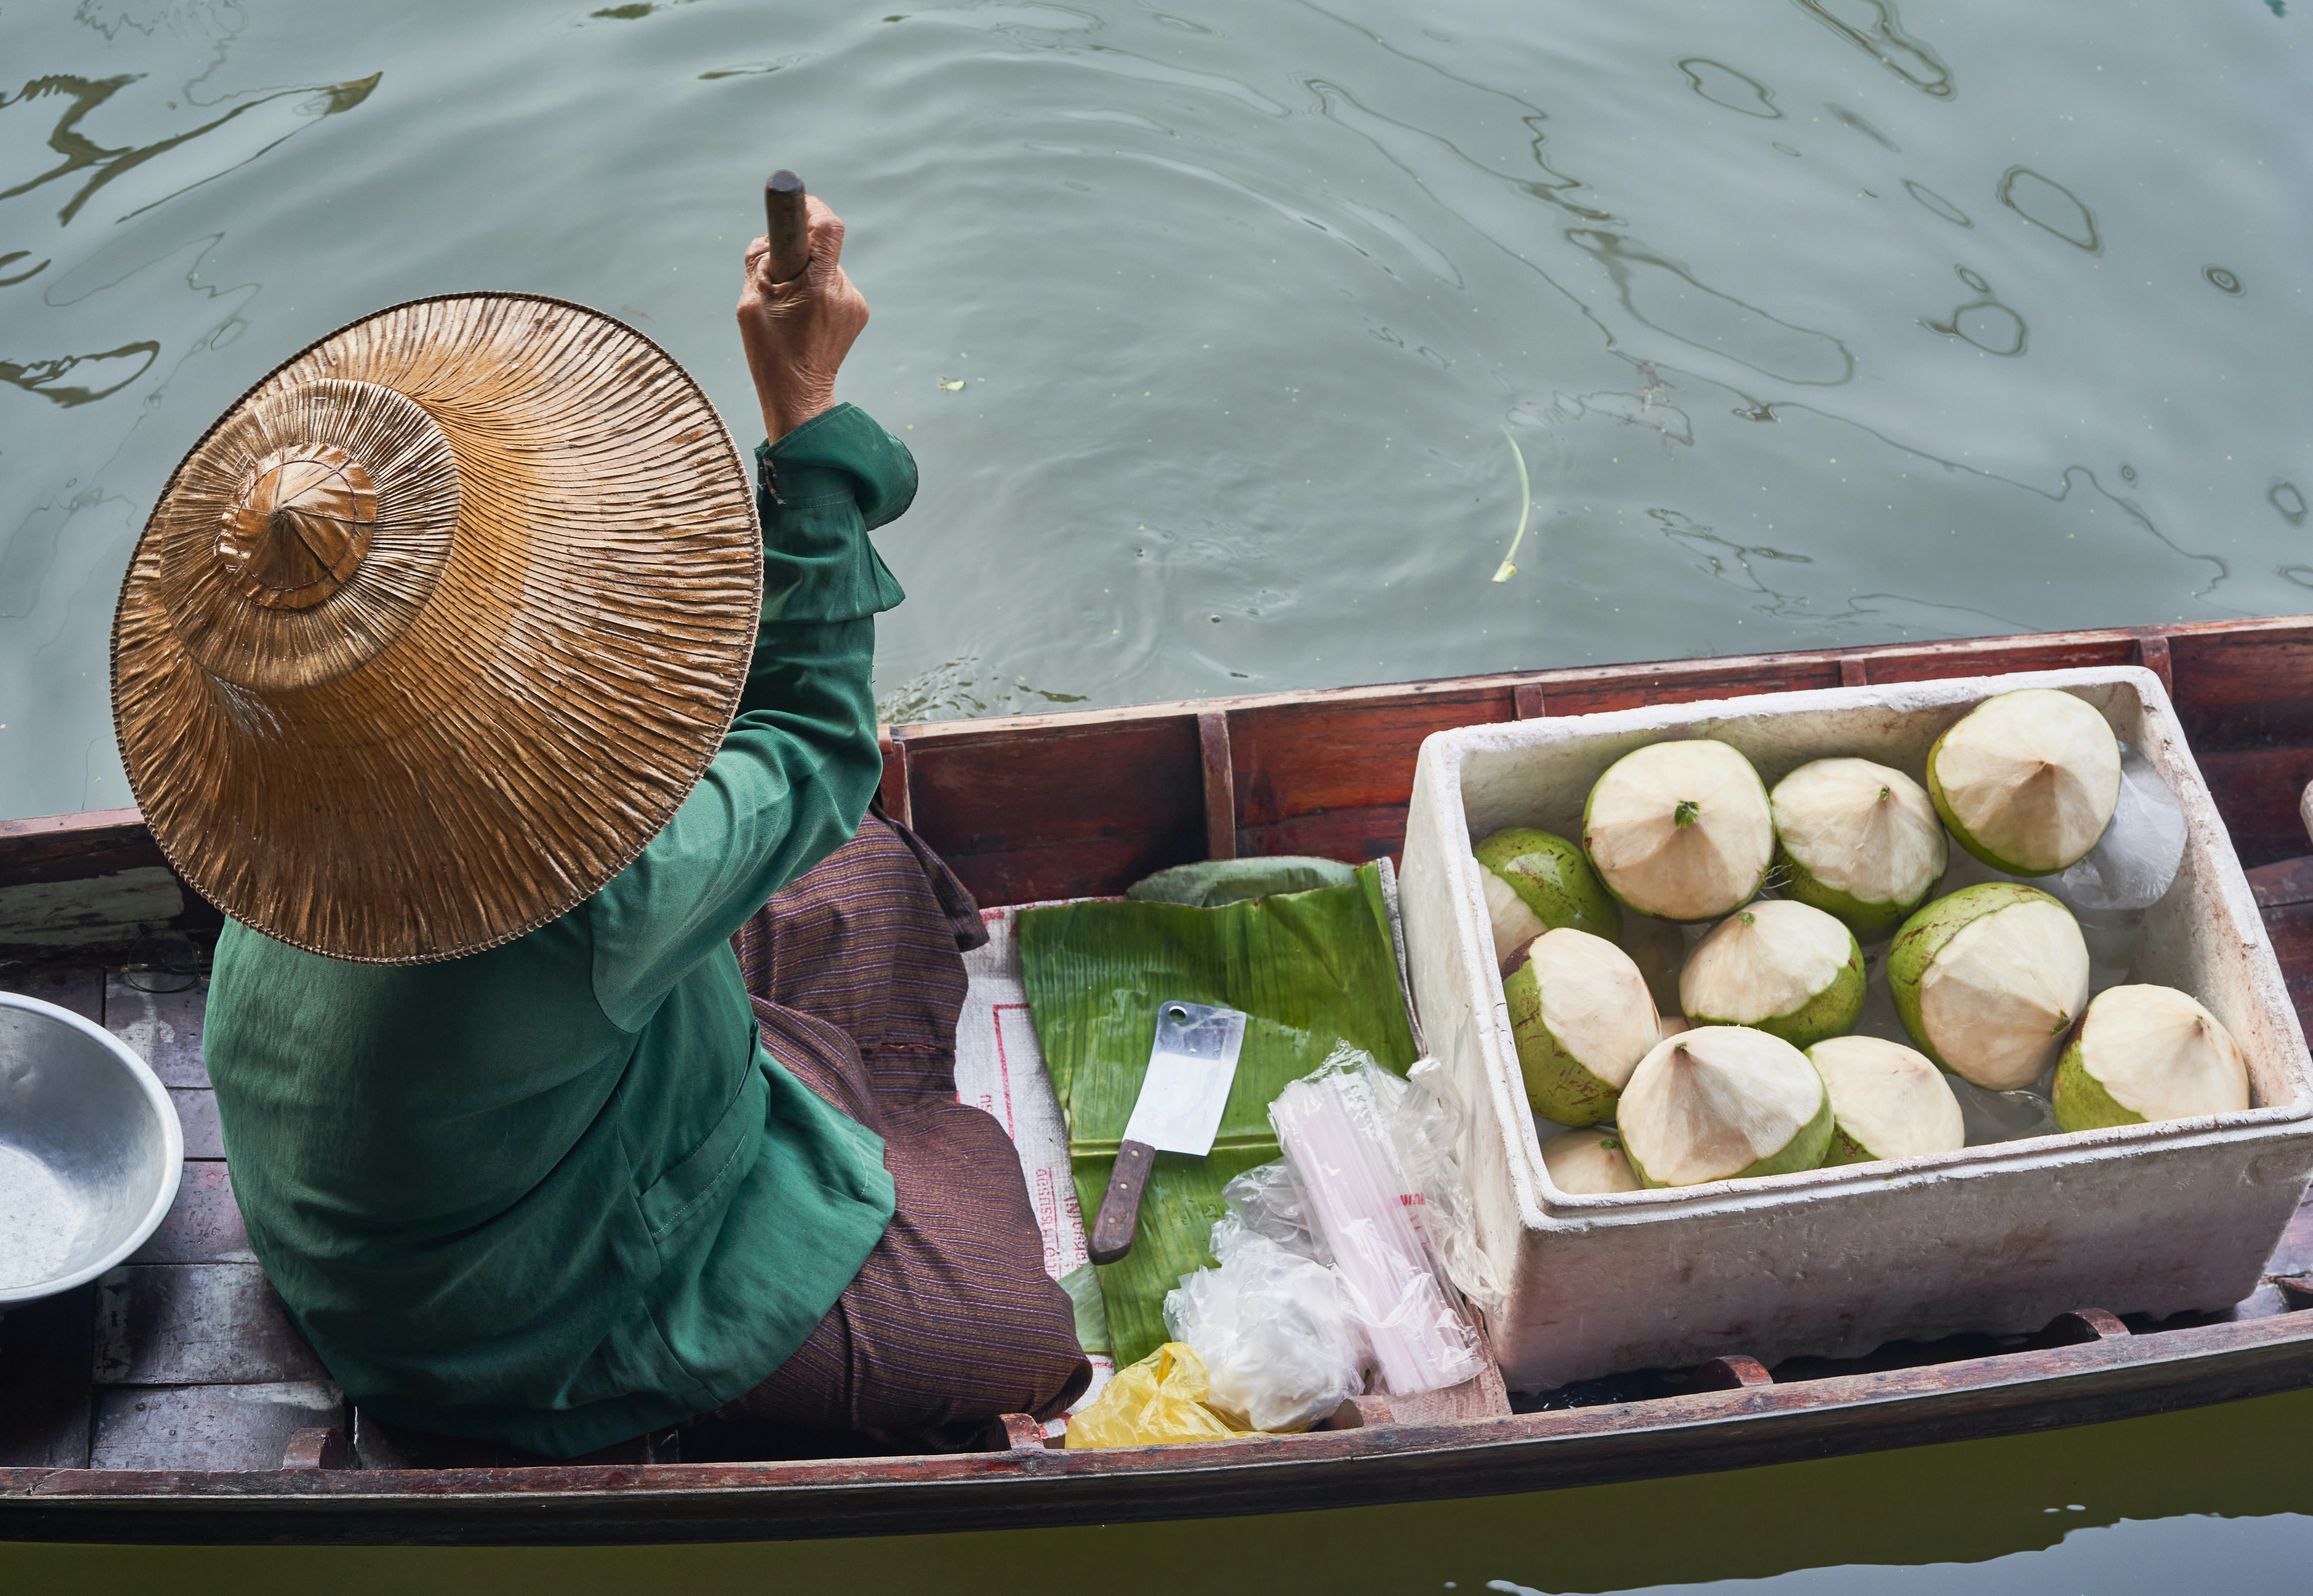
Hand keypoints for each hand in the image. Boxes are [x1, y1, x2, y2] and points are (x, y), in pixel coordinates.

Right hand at [736, 195, 869, 442]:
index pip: (828, 227)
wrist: (799, 397)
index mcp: (819, 285)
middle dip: (796, 252)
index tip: (795, 206)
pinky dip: (814, 291)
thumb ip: (757, 262)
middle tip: (774, 278)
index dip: (811, 209)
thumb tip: (767, 240)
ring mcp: (854, 304)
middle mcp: (844, 291)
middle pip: (823, 248)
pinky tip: (801, 318)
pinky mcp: (856, 314)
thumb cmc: (771, 353)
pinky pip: (832, 287)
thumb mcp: (750, 303)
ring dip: (804, 275)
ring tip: (787, 308)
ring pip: (826, 269)